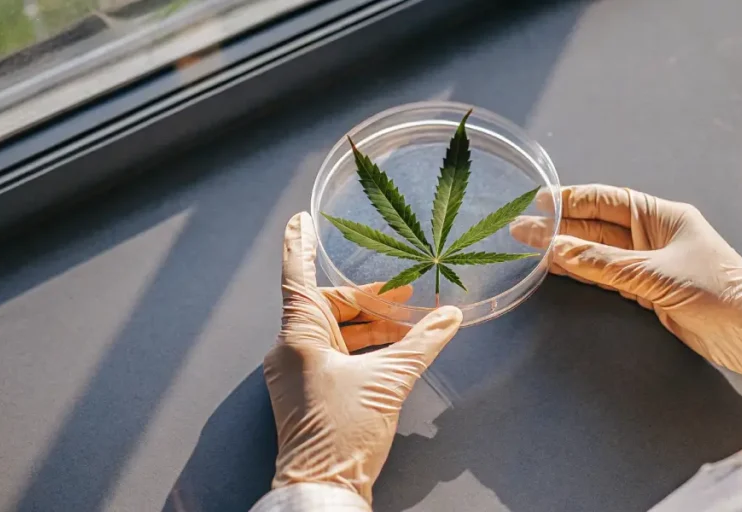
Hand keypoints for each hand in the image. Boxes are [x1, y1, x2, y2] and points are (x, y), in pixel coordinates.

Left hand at [263, 212, 461, 503]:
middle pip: (327, 304)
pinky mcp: (311, 390)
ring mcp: (300, 371)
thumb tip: (448, 317)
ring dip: (370, 324)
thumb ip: (422, 343)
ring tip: (409, 322)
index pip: (296, 276)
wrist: (324, 486)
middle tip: (404, 293)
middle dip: (366, 297)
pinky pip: (337, 353)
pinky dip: (364, 346)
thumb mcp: (389, 381)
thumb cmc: (341, 435)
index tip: (301, 219)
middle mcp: (293, 349)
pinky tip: (396, 347)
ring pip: (335, 330)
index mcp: (299, 337)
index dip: (299, 245)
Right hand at [511, 185, 741, 402]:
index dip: (571, 200)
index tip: (539, 201)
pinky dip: (582, 272)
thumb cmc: (717, 293)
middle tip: (519, 229)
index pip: (607, 201)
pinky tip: (557, 267)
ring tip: (528, 246)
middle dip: (559, 228)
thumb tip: (559, 250)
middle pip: (597, 227)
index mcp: (661, 216)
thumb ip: (604, 263)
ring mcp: (650, 262)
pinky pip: (607, 275)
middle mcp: (653, 234)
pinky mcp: (648, 289)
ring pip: (599, 252)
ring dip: (566, 250)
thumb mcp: (655, 275)